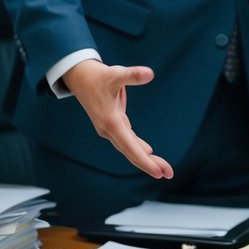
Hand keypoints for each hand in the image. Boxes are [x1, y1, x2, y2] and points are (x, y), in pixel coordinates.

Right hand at [62, 59, 173, 178]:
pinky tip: (149, 152)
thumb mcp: (115, 74)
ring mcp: (110, 128)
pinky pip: (128, 140)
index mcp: (110, 122)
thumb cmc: (97, 76)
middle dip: (150, 164)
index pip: (131, 146)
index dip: (145, 161)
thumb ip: (133, 75)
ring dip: (146, 157)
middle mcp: (109, 129)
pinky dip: (138, 147)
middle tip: (169, 174)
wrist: (79, 77)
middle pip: (132, 151)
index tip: (158, 172)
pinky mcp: (112, 124)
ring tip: (164, 168)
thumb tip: (150, 73)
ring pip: (130, 147)